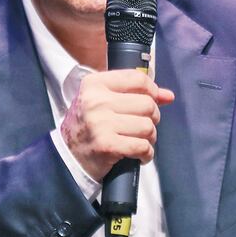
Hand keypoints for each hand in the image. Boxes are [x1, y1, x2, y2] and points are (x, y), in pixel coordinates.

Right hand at [60, 69, 174, 181]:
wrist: (67, 157)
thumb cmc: (88, 126)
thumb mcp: (103, 101)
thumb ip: (135, 94)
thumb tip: (168, 96)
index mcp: (94, 84)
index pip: (137, 79)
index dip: (152, 90)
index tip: (152, 101)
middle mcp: (96, 101)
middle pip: (147, 104)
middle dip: (152, 118)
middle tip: (141, 126)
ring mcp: (101, 123)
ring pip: (148, 126)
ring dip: (149, 138)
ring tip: (138, 141)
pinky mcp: (107, 145)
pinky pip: (142, 146)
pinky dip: (146, 153)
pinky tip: (138, 155)